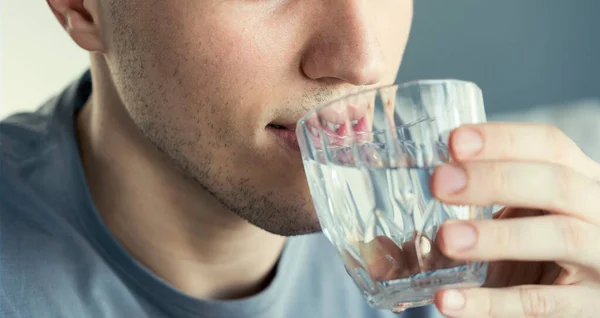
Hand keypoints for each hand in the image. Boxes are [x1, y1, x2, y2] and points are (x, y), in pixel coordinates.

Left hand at [430, 123, 599, 316]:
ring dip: (497, 235)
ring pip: (560, 237)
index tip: (453, 141)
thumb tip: (382, 241)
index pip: (550, 146)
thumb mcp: (520, 220)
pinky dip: (492, 303)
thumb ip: (470, 217)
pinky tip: (448, 301)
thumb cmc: (540, 251)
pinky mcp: (591, 307)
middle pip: (556, 184)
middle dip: (495, 179)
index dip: (504, 139)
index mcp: (581, 180)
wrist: (585, 296)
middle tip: (439, 183)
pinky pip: (541, 304)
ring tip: (445, 238)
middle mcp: (599, 212)